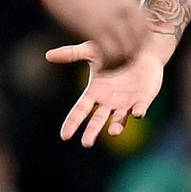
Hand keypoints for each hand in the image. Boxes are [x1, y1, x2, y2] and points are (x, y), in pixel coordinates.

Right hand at [39, 0, 146, 69]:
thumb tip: (115, 4)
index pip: (145, 25)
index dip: (139, 40)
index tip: (130, 48)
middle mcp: (125, 9)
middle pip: (138, 40)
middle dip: (131, 54)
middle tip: (121, 63)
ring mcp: (112, 19)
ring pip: (126, 50)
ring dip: (120, 62)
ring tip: (110, 68)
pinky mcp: (95, 29)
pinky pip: (109, 54)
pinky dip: (107, 64)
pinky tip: (100, 68)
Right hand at [45, 42, 164, 146]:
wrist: (140, 48)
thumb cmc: (114, 50)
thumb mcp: (91, 51)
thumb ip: (71, 54)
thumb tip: (47, 55)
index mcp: (95, 93)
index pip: (80, 110)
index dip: (73, 122)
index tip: (64, 136)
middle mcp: (109, 102)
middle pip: (98, 120)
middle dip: (92, 132)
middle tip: (86, 143)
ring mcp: (126, 103)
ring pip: (119, 119)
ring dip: (116, 126)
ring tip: (112, 131)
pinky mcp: (143, 99)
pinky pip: (140, 109)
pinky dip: (138, 112)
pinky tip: (136, 113)